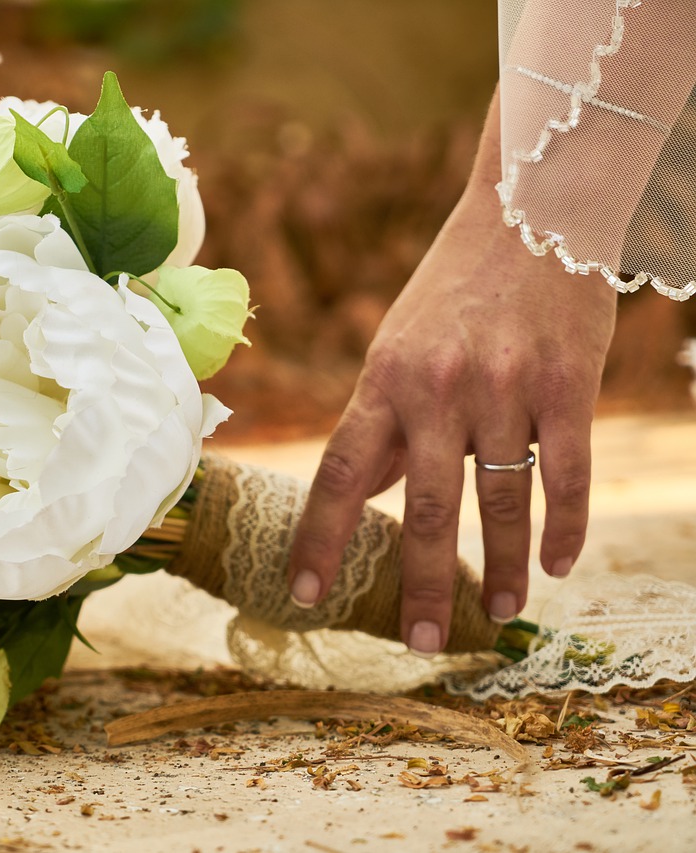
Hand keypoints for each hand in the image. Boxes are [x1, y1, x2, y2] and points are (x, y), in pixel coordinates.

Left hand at [286, 182, 616, 654]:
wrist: (528, 214)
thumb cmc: (453, 292)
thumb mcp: (397, 351)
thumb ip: (382, 425)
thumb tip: (358, 494)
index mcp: (382, 384)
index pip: (338, 475)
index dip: (319, 539)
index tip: (304, 593)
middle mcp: (437, 390)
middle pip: (422, 507)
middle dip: (419, 582)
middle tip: (421, 641)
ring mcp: (503, 388)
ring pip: (500, 500)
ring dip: (500, 566)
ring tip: (499, 613)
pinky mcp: (566, 383)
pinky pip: (566, 471)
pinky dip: (564, 526)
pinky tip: (558, 564)